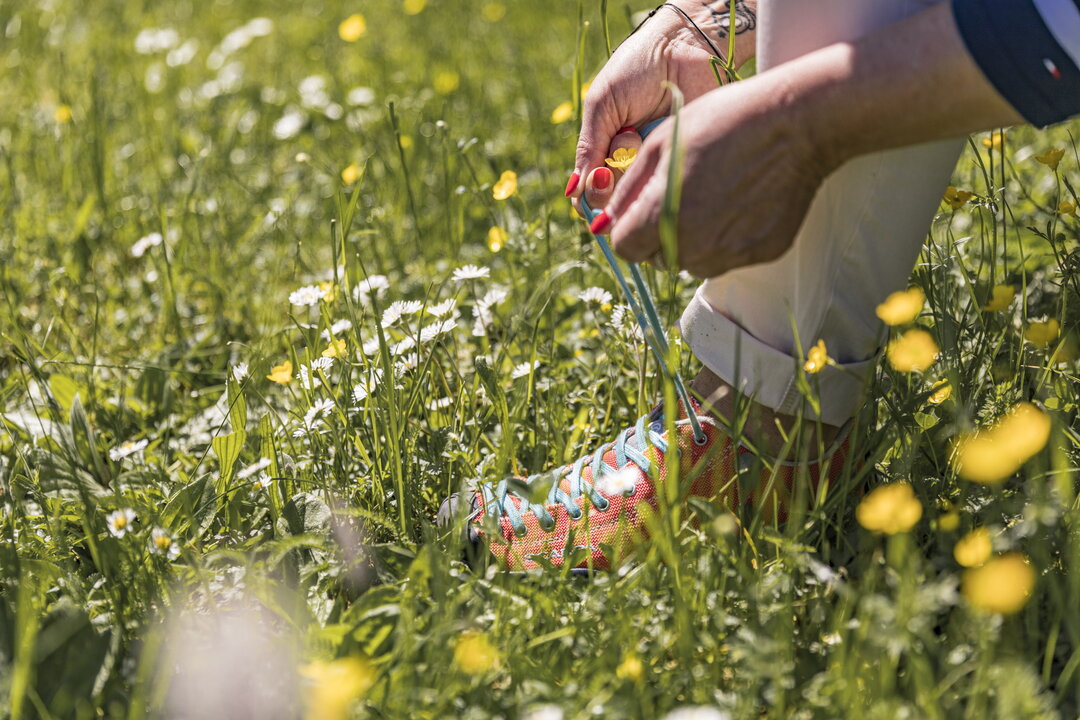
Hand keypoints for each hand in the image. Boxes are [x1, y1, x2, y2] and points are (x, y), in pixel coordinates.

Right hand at [569, 2, 755, 212]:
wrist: (683, 46)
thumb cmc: (636, 69)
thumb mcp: (602, 106)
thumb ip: (588, 149)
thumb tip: (573, 192)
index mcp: (604, 149)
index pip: (589, 193)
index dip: (590, 197)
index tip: (598, 180)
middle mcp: (629, 163)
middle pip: (613, 200)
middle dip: (613, 177)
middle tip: (622, 146)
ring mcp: (656, 161)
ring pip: (637, 190)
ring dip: (633, 161)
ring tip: (638, 130)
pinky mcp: (682, 157)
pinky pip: (667, 179)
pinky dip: (659, 161)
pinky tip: (661, 136)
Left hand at [598, 71, 830, 277]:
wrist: (796, 123)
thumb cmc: (724, 121)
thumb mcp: (662, 143)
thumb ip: (628, 189)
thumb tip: (605, 223)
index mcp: (663, 216)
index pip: (625, 247)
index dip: (628, 226)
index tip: (642, 208)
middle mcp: (693, 244)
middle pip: (657, 257)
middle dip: (659, 232)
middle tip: (683, 192)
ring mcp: (729, 253)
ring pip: (692, 260)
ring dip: (692, 237)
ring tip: (714, 192)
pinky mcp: (759, 254)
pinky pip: (727, 255)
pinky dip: (726, 235)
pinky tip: (741, 199)